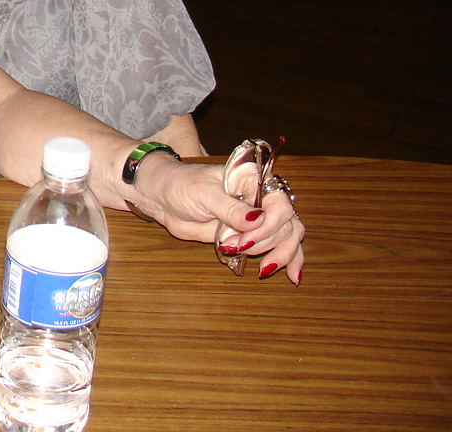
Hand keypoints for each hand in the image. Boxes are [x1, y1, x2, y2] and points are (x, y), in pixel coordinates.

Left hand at [134, 155, 305, 283]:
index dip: (268, 226)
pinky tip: (293, 275)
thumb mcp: (203, 194)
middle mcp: (260, 198)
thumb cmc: (180, 185)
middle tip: (237, 247)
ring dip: (277, 254)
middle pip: (286, 224)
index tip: (245, 239)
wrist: (163, 198)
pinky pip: (277, 246)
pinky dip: (287, 260)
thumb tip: (257, 219)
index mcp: (253, 180)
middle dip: (266, 242)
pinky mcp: (248, 234)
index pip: (279, 204)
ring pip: (287, 237)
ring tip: (259, 265)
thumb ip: (230, 208)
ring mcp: (256, 218)